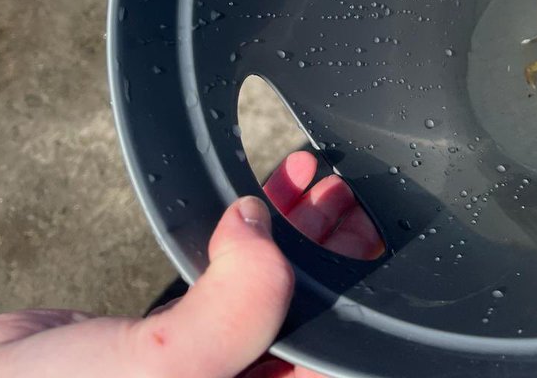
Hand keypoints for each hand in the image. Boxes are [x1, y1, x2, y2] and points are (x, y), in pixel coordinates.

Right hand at [0, 152, 382, 377]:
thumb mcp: (164, 370)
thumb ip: (235, 308)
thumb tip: (263, 228)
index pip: (335, 351)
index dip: (360, 289)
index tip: (371, 230)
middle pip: (310, 314)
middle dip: (334, 250)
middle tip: (349, 191)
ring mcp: (202, 362)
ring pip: (268, 288)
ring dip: (295, 230)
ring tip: (314, 177)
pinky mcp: (167, 332)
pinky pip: (223, 273)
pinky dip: (246, 230)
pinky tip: (263, 191)